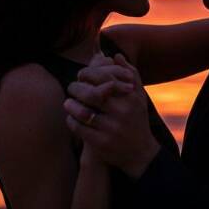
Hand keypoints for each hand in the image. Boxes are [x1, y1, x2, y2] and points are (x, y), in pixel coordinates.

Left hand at [63, 54, 159, 178]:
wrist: (140, 153)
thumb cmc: (137, 119)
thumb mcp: (139, 97)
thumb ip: (130, 74)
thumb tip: (115, 55)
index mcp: (130, 98)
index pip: (103, 78)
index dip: (88, 74)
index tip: (81, 75)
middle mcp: (122, 112)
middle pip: (90, 94)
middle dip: (75, 88)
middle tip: (71, 87)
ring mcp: (111, 129)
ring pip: (82, 112)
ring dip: (70, 105)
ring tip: (68, 102)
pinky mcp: (101, 144)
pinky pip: (79, 129)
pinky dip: (71, 120)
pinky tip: (71, 117)